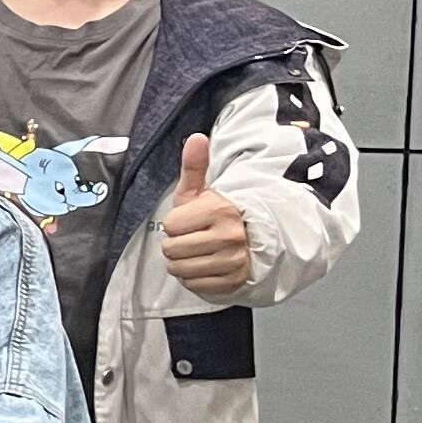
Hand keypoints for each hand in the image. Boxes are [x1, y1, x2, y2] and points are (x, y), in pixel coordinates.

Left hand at [157, 131, 251, 296]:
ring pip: (180, 269)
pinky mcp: (234, 281)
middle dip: (176, 244)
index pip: (170, 226)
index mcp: (220, 209)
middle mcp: (230, 235)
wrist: (251, 239)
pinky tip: (205, 265)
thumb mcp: (202, 190)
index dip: (175, 224)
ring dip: (182, 262)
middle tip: (193, 237)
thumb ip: (194, 166)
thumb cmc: (217, 215)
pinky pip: (194, 284)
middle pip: (172, 250)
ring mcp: (234, 260)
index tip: (190, 221)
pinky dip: (194, 278)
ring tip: (198, 251)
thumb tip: (196, 138)